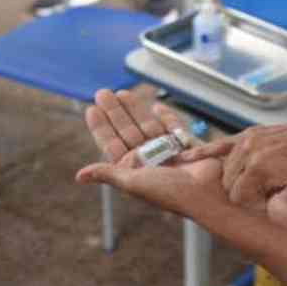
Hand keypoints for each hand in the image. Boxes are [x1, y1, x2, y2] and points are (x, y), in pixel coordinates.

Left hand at [75, 89, 252, 222]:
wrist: (207, 194)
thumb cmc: (170, 192)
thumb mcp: (133, 182)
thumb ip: (108, 174)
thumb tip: (79, 176)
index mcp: (134, 171)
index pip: (112, 145)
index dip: (101, 127)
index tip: (91, 109)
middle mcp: (150, 161)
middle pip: (128, 131)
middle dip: (115, 112)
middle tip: (102, 92)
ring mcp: (168, 153)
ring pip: (147, 126)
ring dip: (135, 109)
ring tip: (122, 91)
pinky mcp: (187, 146)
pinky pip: (174, 128)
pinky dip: (166, 117)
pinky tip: (156, 105)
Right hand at [179, 118, 286, 227]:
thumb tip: (278, 220)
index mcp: (261, 166)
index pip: (237, 197)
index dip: (252, 206)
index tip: (270, 204)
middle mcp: (250, 149)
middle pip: (229, 183)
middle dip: (243, 193)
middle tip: (267, 194)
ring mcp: (248, 138)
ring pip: (225, 168)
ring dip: (234, 179)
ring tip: (257, 184)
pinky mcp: (250, 133)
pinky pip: (221, 144)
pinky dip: (203, 152)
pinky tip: (185, 158)